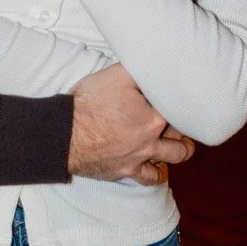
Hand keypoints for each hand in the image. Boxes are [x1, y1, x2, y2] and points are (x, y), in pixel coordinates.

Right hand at [68, 64, 194, 184]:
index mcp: (155, 117)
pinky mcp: (125, 171)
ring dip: (179, 149)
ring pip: (173, 157)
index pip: (180, 109)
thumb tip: (158, 67)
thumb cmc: (89, 104)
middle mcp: (152, 141)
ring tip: (180, 144)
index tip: (182, 97)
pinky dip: (157, 173)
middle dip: (184, 127)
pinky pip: (150, 178)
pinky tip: (157, 167)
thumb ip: (142, 70)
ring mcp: (140, 159)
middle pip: (181, 135)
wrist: (63, 135)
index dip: (181, 102)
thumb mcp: (117, 74)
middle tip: (182, 119)